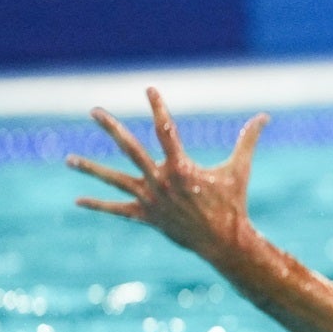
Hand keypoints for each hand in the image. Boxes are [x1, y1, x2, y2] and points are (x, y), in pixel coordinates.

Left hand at [68, 87, 268, 261]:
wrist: (224, 242)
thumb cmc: (233, 204)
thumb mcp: (240, 170)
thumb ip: (248, 140)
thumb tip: (265, 117)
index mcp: (181, 167)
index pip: (166, 130)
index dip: (158, 107)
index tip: (149, 89)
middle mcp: (161, 180)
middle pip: (130, 149)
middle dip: (112, 128)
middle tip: (94, 111)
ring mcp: (150, 199)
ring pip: (115, 180)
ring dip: (91, 169)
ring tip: (68, 159)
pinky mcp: (146, 216)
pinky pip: (118, 210)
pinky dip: (98, 205)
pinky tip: (78, 201)